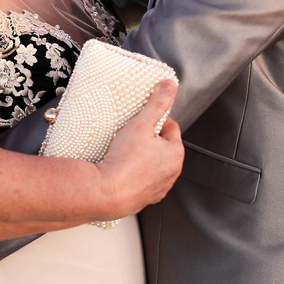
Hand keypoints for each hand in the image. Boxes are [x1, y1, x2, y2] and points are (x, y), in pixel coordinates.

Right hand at [96, 80, 183, 217]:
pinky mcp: (147, 198)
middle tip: (131, 138)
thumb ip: (157, 102)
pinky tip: (123, 170)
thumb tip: (170, 85)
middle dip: (149, 140)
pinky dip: (137, 174)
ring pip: (154, 164)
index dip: (154, 121)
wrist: (107, 193)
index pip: (170, 127)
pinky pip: (144, 180)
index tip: (141, 122)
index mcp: (176, 153)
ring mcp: (161, 187)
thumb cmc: (124, 160)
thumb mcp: (141, 123)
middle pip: (162, 146)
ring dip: (143, 157)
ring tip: (125, 154)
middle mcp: (173, 172)